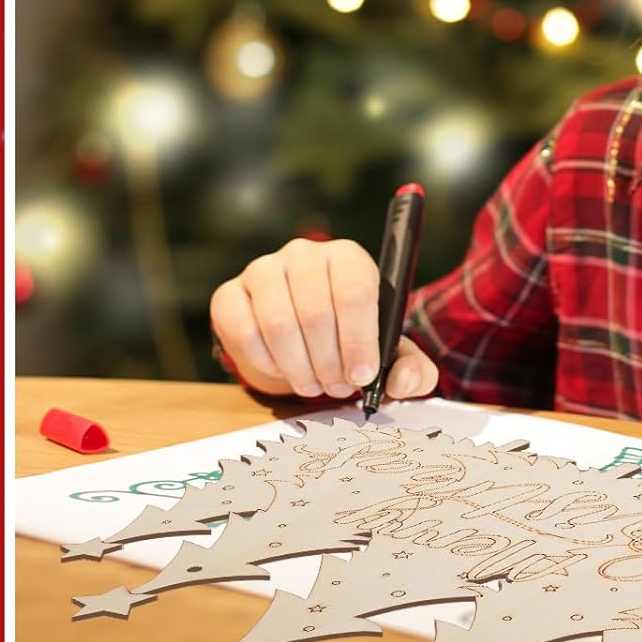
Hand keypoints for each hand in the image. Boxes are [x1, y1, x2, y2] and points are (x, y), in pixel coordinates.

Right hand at [209, 237, 439, 402]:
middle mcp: (305, 254)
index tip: (362, 375)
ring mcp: (264, 270)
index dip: (359, 339)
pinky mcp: (230, 294)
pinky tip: (284, 370)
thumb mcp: (386, 352)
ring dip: (299, 367)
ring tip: (314, 385)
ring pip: (279, 324)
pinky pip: (244, 332)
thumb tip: (409, 381)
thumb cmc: (349, 338)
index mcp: (348, 258)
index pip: (355, 292)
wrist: (300, 335)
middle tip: (337, 387)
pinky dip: (266, 362)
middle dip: (329, 362)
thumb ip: (411, 368)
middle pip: (316, 311)